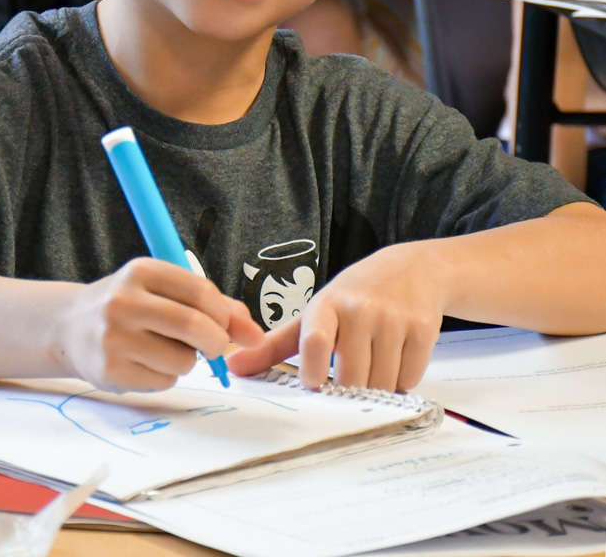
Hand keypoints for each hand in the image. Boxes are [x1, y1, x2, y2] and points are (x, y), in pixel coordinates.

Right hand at [57, 257, 263, 391]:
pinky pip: (163, 382)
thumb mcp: (163, 289)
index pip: (200, 291)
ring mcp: (114, 338)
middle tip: (215, 346)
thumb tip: (254, 334)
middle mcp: (123, 301)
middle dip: (217, 341)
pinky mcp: (110, 371)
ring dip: (187, 361)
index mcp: (141, 271)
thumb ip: (212, 305)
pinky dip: (166, 377)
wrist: (70, 326)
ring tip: (165, 349)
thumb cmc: (130, 305)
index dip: (224, 312)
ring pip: (182, 360)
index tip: (228, 324)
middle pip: (193, 326)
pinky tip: (145, 363)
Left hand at [228, 242, 444, 391]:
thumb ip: (275, 344)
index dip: (313, 371)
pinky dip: (402, 379)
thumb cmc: (355, 295)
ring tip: (374, 362)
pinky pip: (409, 378)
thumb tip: (234, 366)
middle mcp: (360, 309)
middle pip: (352, 377)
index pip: (314, 341)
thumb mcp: (316, 311)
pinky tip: (397, 357)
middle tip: (350, 376)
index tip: (315, 384)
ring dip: (378, 386)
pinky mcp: (423, 329)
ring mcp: (393, 319)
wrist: (412, 269)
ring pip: (383, 383)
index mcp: (328, 305)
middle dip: (350, 389)